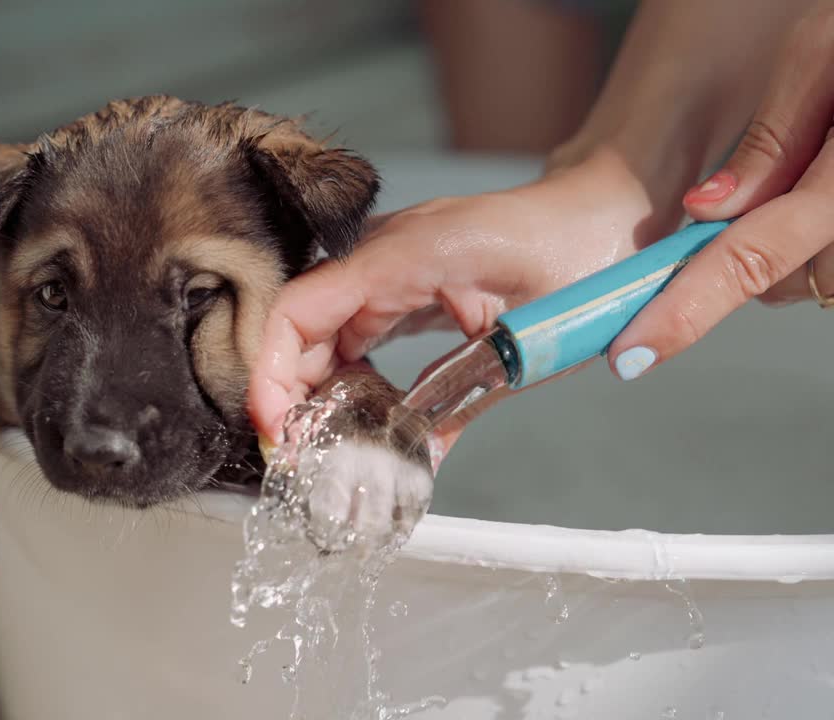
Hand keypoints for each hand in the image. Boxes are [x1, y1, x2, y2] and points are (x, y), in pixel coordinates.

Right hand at [248, 151, 685, 455]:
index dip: (274, 371)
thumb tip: (419, 459)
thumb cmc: (583, 255)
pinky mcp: (409, 288)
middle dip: (288, 394)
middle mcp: (386, 256)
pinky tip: (360, 419)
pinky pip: (360, 335)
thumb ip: (464, 394)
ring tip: (320, 447)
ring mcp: (395, 270)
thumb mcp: (526, 335)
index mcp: (405, 254)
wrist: (613, 214)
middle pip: (303, 326)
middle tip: (296, 455)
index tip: (277, 426)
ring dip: (315, 391)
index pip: (302, 307)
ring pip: (327, 334)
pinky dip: (350, 379)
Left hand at [608, 7, 833, 380]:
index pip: (751, 258)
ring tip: (824, 161)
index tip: (633, 352)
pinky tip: (833, 180)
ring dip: (795, 244)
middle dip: (747, 251)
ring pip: (816, 279)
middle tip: (768, 182)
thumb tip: (707, 210)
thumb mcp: (820, 55)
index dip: (684, 309)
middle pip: (781, 281)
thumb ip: (768, 142)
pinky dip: (824, 238)